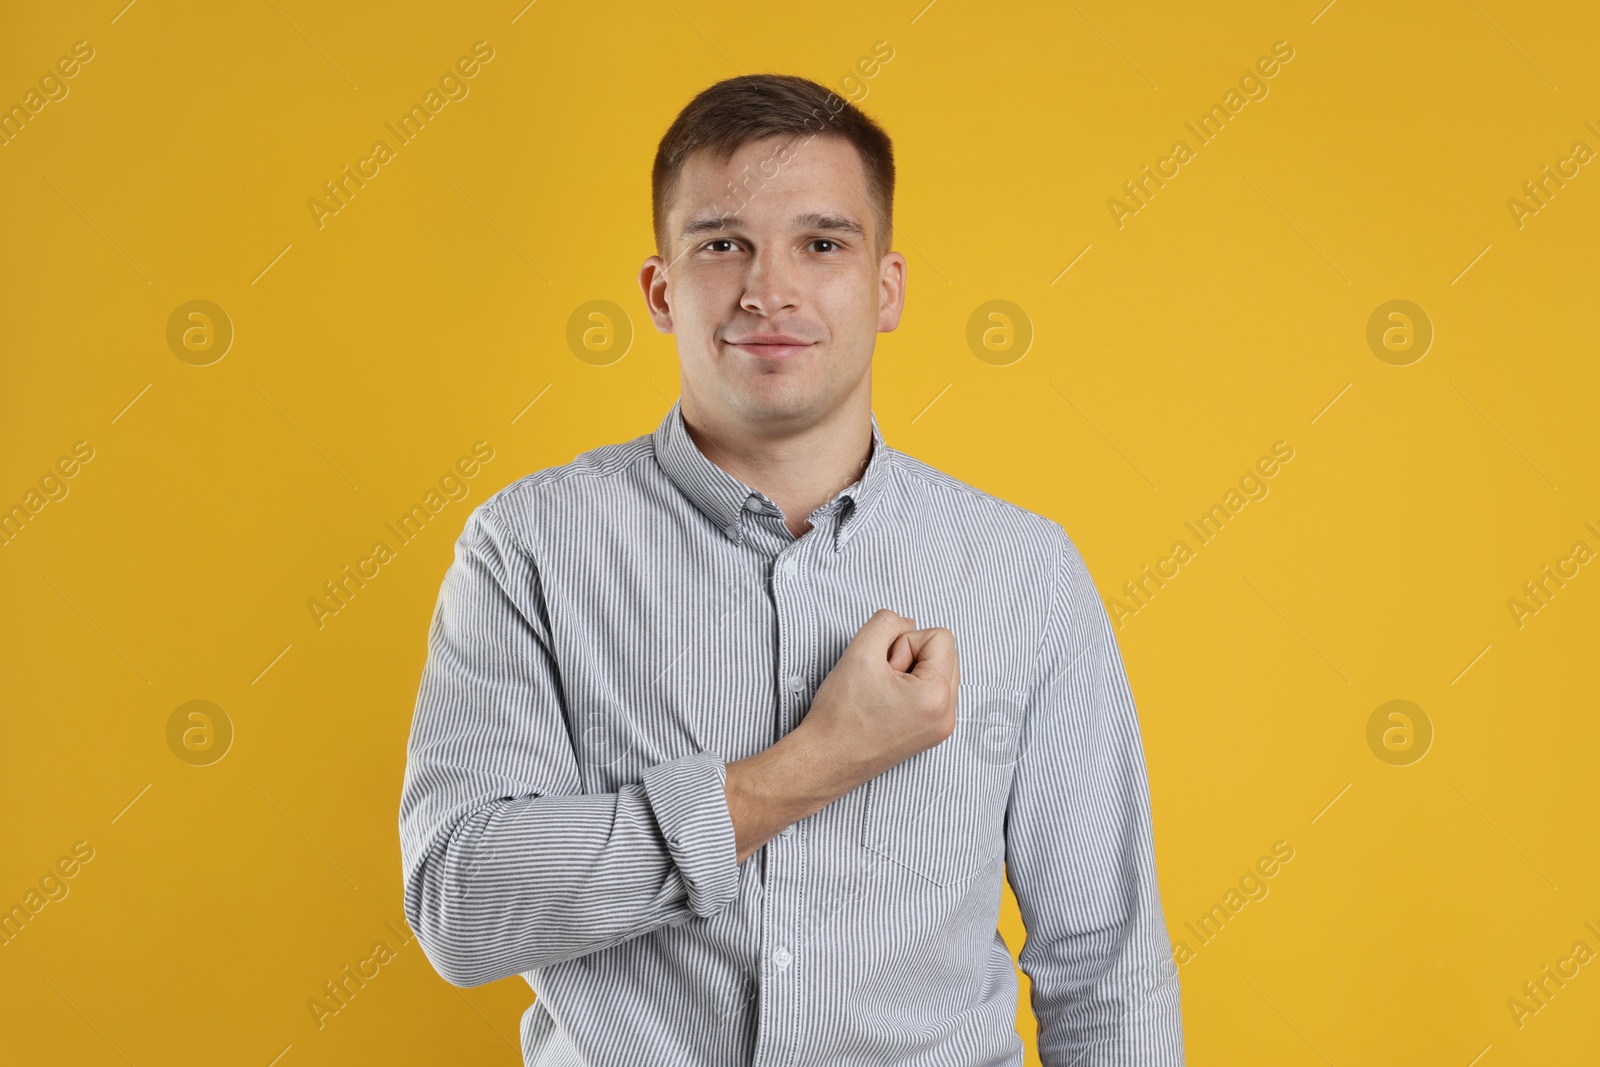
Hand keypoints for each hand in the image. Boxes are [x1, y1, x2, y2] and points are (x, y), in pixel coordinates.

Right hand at [800, 608, 960, 790]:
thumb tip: (908, 622)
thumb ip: (887, 622)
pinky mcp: (931, 734)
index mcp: (937, 695)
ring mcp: (941, 728)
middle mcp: (948, 715)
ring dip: (910, 673)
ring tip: (882, 694)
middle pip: (944, 654)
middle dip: (911, 657)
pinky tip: (886, 703)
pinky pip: (932, 693)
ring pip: (937, 672)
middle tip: (882, 680)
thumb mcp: (860, 650)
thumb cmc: (840, 714)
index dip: (905, 643)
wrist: (825, 759)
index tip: (883, 668)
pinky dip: (910, 689)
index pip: (941, 637)